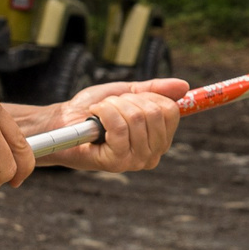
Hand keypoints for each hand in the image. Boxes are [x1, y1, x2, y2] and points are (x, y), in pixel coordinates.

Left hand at [51, 78, 187, 173]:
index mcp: (159, 139)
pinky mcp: (117, 162)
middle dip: (128, 100)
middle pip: (153, 113)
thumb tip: (184, 86)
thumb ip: (154, 90)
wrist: (64, 122)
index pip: (170, 111)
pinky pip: (119, 128)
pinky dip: (104, 113)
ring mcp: (136, 161)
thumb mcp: (127, 94)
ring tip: (100, 112)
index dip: (148, 96)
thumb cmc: (94, 110)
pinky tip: (95, 115)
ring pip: (136, 118)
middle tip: (111, 106)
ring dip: (113, 106)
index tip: (129, 99)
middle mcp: (152, 154)